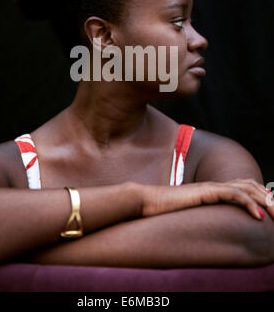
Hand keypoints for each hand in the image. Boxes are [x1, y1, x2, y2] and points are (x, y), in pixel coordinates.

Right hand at [139, 178, 273, 220]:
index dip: (259, 193)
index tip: (271, 207)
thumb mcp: (189, 213)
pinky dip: (248, 203)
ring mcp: (210, 187)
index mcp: (212, 189)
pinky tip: (257, 216)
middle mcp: (214, 185)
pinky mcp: (205, 192)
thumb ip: (202, 214)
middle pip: (249, 184)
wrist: (148, 202)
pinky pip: (232, 194)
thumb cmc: (164, 210)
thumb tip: (209, 225)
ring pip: (246, 187)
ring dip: (264, 200)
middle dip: (267, 197)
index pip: (243, 185)